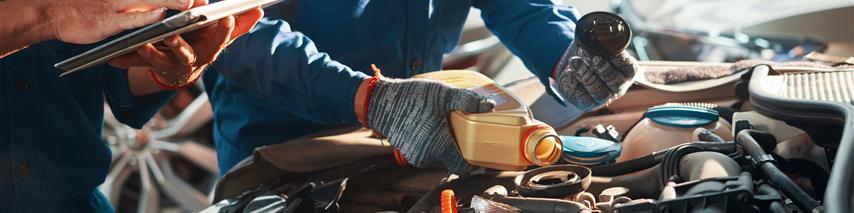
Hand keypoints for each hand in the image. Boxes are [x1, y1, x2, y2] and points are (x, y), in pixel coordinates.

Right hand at [45, 0, 191, 43]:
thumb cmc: (84, 5)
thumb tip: (157, 7)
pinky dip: (147, 16)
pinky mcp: (107, 20)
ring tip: (190, 4)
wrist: (51, 12)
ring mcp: (114, 4)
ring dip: (169, 2)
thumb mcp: (112, 0)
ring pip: (148, 2)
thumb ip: (136, 3)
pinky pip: (131, 19)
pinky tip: (162, 16)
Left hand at [109, 1, 263, 87]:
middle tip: (174, 34)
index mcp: (207, 52)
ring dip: (148, 54)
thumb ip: (239, 26)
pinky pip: (134, 65)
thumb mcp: (220, 38)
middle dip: (179, 44)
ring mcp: (168, 66)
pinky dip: (123, 62)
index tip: (226, 17)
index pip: (219, 42)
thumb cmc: (201, 47)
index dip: (223, 32)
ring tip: (141, 44)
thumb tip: (258, 10)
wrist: (179, 71)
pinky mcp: (149, 67)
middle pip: (185, 53)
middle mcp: (188, 61)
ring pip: (157, 61)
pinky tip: (111, 59)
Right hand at [365, 77, 494, 172]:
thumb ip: (468, 100)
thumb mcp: (443, 94)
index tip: (480, 151)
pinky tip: (434, 129)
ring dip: (446, 147)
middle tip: (467, 134)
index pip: (463, 168)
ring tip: (450, 128)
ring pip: (439, 158)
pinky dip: (433, 146)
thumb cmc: (412, 98)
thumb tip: (489, 105)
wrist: (380, 102)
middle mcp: (428, 157)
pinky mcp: (408, 153)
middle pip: (452, 161)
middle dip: (460, 150)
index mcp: (439, 147)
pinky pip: (427, 154)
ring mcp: (416, 157)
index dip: (474, 162)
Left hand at [554, 42, 638, 110]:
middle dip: (601, 68)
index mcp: (626, 72)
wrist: (571, 65)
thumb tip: (594, 29)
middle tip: (590, 56)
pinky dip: (574, 83)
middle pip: (615, 82)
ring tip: (574, 61)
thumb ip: (597, 38)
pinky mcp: (587, 103)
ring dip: (586, 75)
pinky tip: (569, 72)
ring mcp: (603, 97)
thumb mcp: (594, 43)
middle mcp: (618, 87)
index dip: (621, 60)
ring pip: (599, 91)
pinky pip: (582, 97)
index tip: (610, 51)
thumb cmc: (588, 53)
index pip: (629, 69)